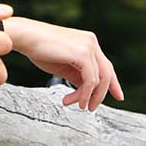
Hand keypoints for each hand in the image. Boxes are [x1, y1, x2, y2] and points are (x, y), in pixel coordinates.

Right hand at [5, 17, 121, 111]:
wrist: (26, 37)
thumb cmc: (40, 50)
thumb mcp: (64, 65)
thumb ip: (78, 75)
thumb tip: (88, 91)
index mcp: (88, 42)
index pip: (106, 65)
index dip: (113, 83)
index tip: (119, 97)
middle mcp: (91, 42)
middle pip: (106, 73)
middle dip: (101, 94)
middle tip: (90, 109)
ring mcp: (88, 46)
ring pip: (99, 79)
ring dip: (87, 97)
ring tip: (74, 104)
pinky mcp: (83, 54)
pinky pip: (91, 80)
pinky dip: (85, 94)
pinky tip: (75, 101)